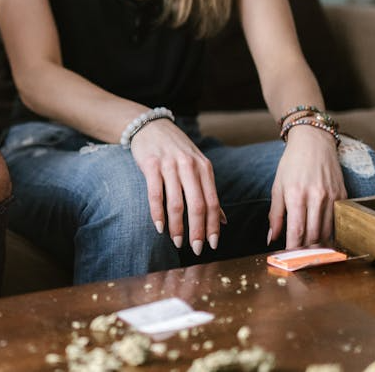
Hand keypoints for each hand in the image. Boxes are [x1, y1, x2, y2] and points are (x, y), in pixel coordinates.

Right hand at [130, 121, 222, 254]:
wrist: (151, 126)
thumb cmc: (176, 149)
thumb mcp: (197, 166)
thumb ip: (208, 192)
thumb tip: (223, 221)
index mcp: (204, 168)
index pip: (213, 202)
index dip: (214, 225)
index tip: (213, 244)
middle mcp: (189, 166)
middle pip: (197, 205)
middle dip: (198, 230)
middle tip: (196, 249)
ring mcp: (169, 165)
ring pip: (176, 202)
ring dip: (177, 226)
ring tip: (178, 242)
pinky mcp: (151, 165)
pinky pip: (155, 194)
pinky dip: (157, 214)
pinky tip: (159, 227)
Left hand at [268, 126, 345, 247]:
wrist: (314, 142)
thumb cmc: (292, 164)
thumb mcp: (277, 186)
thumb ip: (275, 214)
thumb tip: (271, 238)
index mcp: (296, 194)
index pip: (296, 230)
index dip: (293, 248)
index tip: (288, 259)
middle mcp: (316, 197)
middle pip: (314, 235)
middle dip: (306, 250)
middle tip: (299, 260)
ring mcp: (332, 197)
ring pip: (328, 231)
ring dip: (319, 245)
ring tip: (310, 253)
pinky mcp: (344, 196)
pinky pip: (338, 222)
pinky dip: (331, 233)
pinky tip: (324, 239)